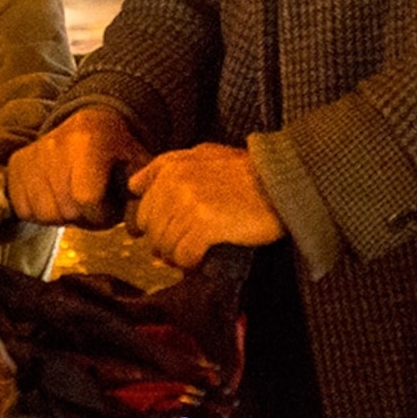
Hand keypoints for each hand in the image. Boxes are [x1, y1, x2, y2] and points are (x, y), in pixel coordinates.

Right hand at [7, 107, 147, 225]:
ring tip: (74, 200)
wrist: (89, 125)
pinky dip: (40, 212)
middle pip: (65, 210)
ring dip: (61, 216)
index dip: (101, 214)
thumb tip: (135, 229)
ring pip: (43, 213)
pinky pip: (23, 208)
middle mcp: (56, 144)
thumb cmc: (116, 152)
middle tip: (92, 204)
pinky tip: (55, 197)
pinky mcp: (16, 163)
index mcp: (91, 141)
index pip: (87, 198)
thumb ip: (139, 198)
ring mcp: (33, 153)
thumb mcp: (138, 167)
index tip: (108, 206)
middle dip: (83, 217)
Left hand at [127, 143, 282, 268]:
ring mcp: (189, 204)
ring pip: (166, 247)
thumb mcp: (204, 154)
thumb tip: (135, 186)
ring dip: (180, 255)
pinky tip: (205, 256)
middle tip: (189, 245)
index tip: (171, 233)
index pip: (142, 211)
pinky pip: (184, 256)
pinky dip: (192, 262)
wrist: (282, 182)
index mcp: (171, 167)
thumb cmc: (247, 171)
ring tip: (199, 251)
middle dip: (167, 244)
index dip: (155, 228)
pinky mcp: (205, 225)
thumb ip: (166, 166)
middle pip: (152, 232)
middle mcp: (175, 183)